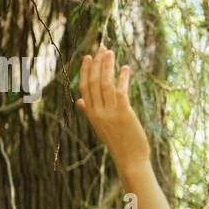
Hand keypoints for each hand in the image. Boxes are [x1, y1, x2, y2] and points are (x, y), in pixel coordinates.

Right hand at [76, 45, 150, 173]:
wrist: (130, 160)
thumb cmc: (118, 143)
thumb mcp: (100, 127)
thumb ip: (89, 112)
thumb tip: (79, 101)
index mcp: (91, 114)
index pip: (84, 87)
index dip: (85, 71)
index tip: (88, 57)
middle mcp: (98, 112)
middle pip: (94, 82)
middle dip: (97, 64)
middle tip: (101, 48)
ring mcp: (110, 113)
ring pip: (106, 84)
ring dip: (108, 66)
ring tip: (111, 52)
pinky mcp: (123, 114)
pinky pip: (120, 91)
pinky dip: (123, 78)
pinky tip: (126, 68)